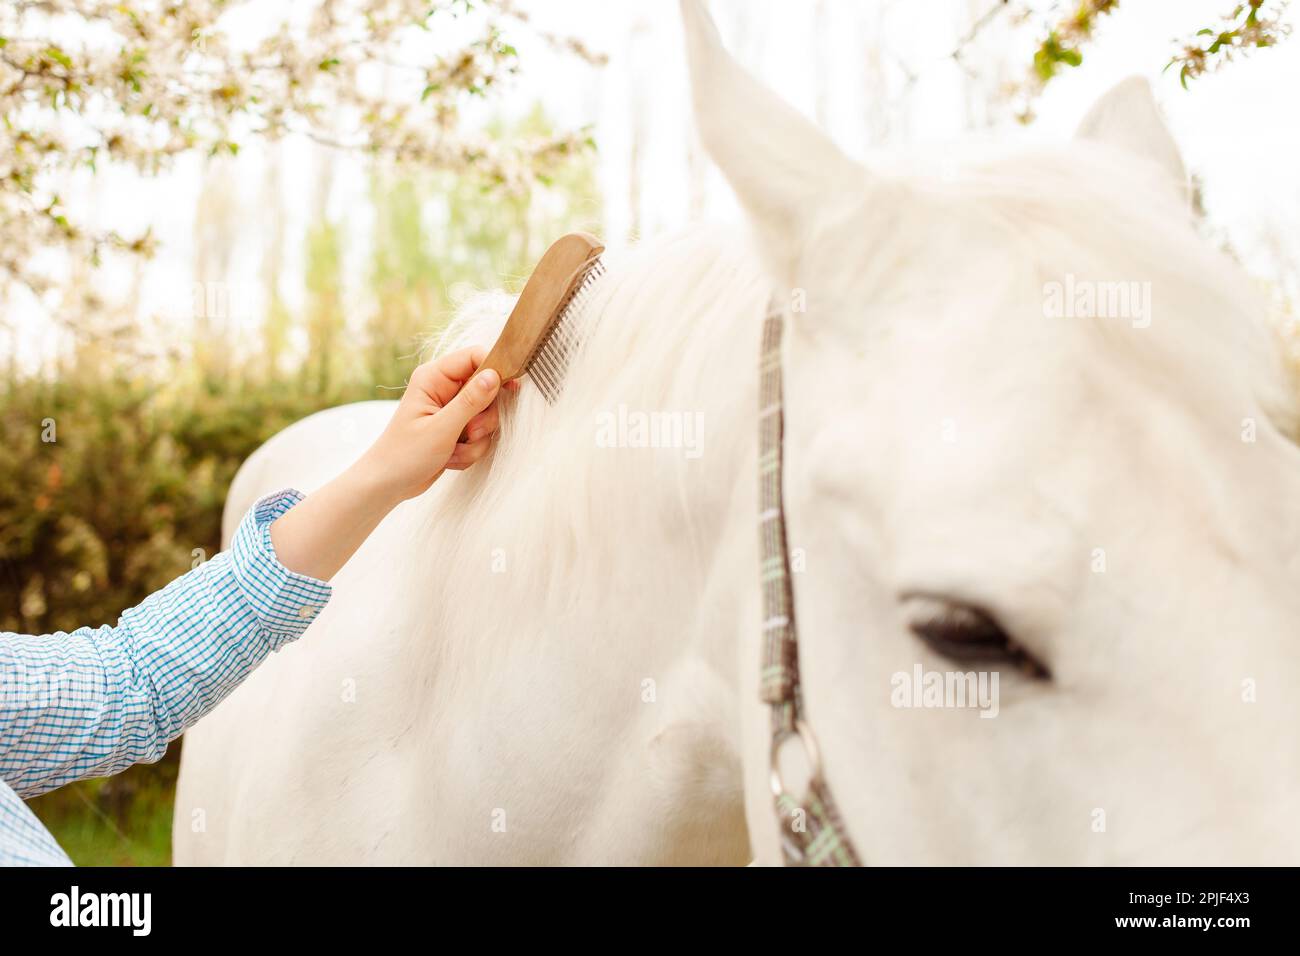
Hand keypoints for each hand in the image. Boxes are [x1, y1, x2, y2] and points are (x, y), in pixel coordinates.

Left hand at [269, 347, 509, 581]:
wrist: (388, 485)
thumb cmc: (405, 455)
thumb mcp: (441, 429)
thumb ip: (470, 401)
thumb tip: (495, 375)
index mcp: (434, 377)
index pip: (476, 356)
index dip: (495, 370)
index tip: (509, 390)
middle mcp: (444, 388)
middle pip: (488, 388)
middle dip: (484, 418)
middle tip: (470, 433)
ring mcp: (452, 408)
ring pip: (487, 415)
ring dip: (477, 439)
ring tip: (454, 451)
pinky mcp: (457, 427)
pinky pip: (481, 434)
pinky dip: (472, 449)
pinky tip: (451, 458)